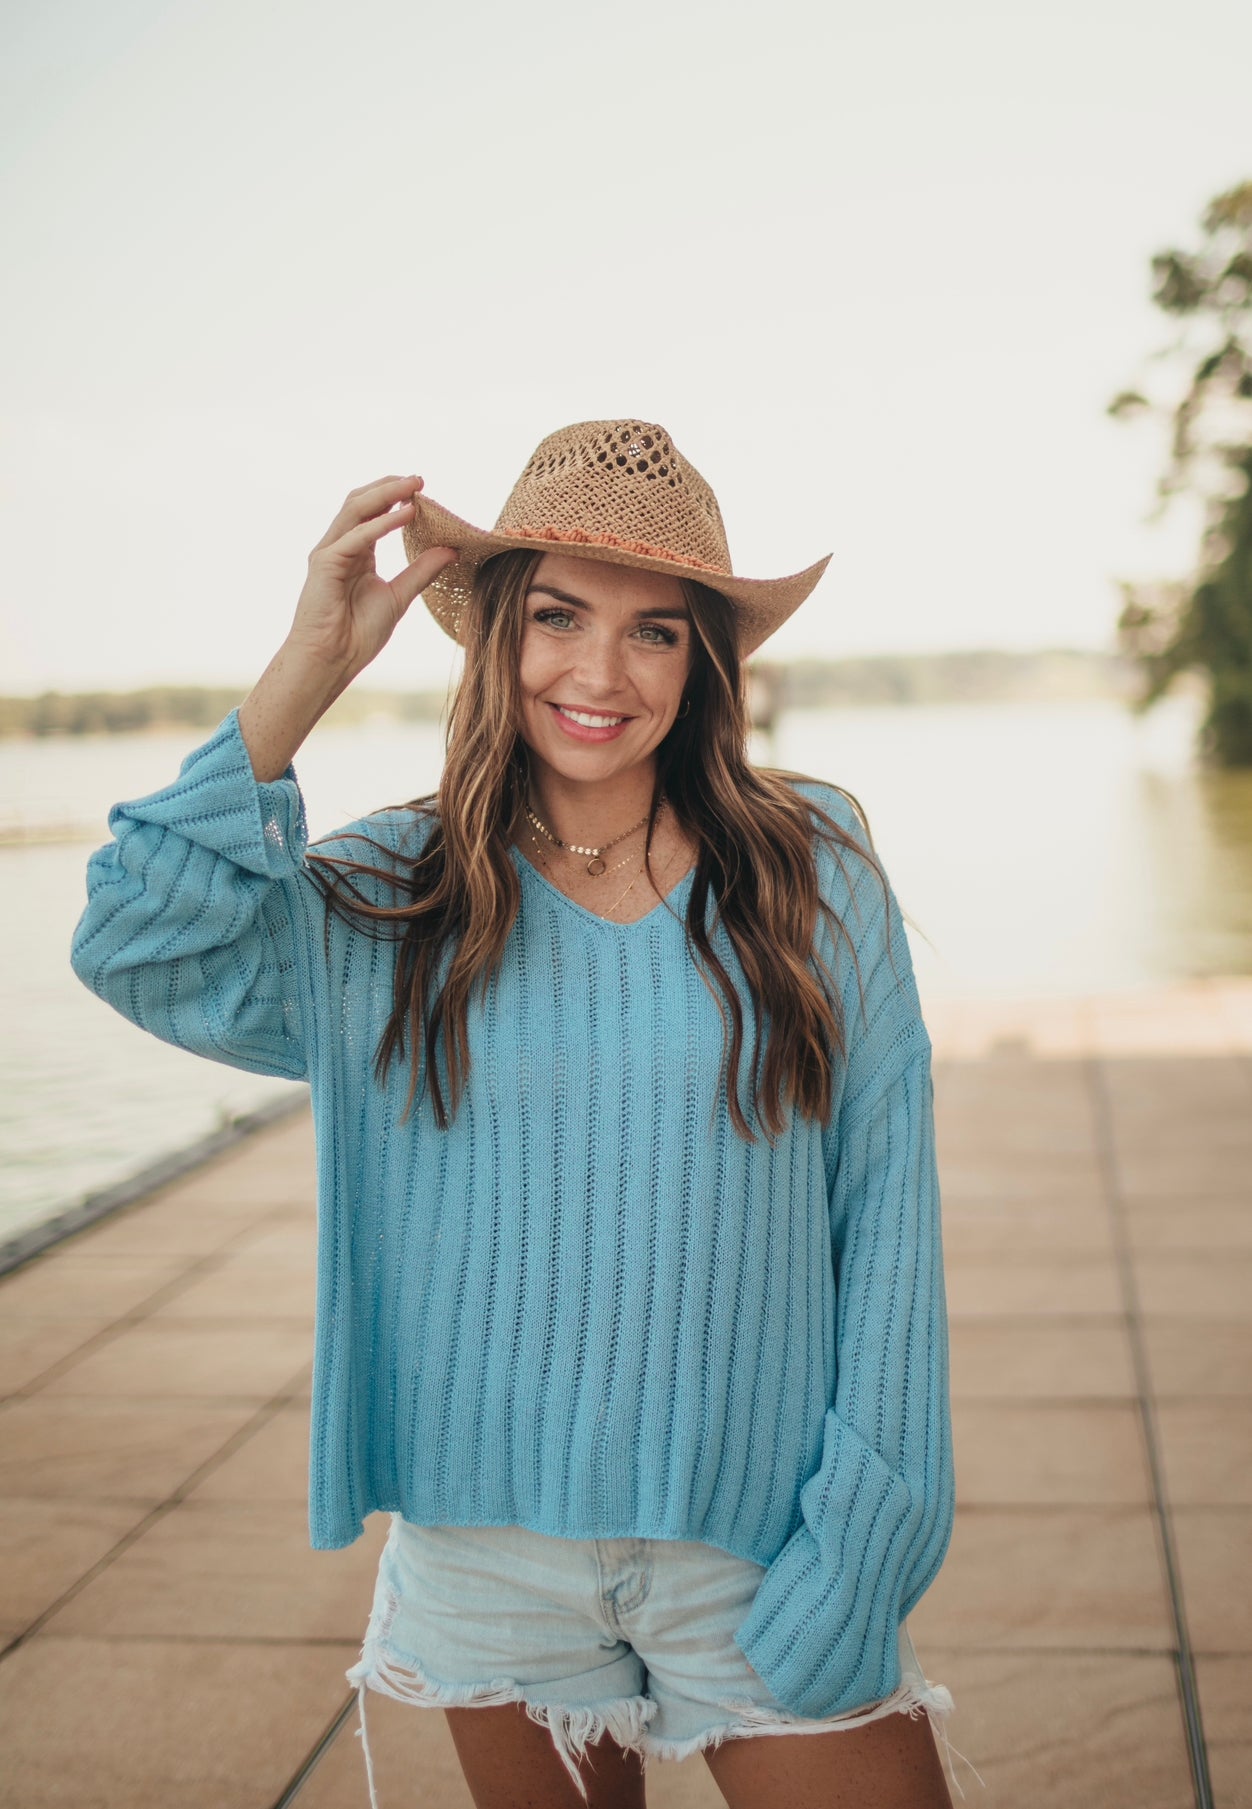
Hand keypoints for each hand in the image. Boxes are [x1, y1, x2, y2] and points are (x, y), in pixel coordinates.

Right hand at [286, 474, 456, 680]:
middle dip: (390, 486)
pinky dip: (382, 524)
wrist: (332, 660)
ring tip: (414, 485)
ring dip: (386, 494)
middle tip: (420, 478)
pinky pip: (356, 536)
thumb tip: (451, 549)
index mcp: (357, 552)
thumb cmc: (358, 634)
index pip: (374, 512)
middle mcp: (340, 546)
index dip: (397, 497)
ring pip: (355, 509)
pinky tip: (406, 515)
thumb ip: (422, 571)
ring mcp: (329, 552)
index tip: (424, 489)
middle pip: (362, 502)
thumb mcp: (399, 596)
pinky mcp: (324, 564)